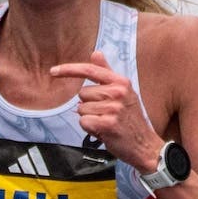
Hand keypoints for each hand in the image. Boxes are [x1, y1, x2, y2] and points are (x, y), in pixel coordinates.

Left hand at [50, 54, 161, 170]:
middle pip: (82, 94)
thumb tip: (95, 53)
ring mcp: (113, 108)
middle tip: (106, 115)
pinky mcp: (107, 123)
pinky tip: (104, 131)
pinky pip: (83, 122)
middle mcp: (118, 92)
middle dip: (89, 106)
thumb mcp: (123, 92)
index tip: (53, 72)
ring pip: (81, 110)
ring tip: (106, 123)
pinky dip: (90, 128)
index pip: (89, 70)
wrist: (144, 145)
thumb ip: (107, 73)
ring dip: (90, 119)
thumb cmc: (130, 120)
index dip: (69, 70)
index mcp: (121, 82)